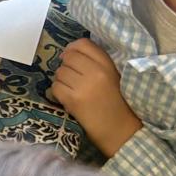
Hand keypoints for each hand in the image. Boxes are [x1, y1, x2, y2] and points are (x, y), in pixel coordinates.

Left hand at [49, 38, 141, 155]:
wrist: (120, 131)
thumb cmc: (117, 104)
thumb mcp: (113, 77)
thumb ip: (95, 63)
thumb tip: (68, 53)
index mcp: (108, 65)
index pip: (83, 44)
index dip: (72, 49)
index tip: (71, 57)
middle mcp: (96, 72)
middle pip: (68, 57)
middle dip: (66, 66)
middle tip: (72, 78)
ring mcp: (84, 86)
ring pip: (59, 72)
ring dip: (62, 81)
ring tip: (72, 90)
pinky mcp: (73, 100)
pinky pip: (55, 87)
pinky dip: (58, 93)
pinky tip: (68, 99)